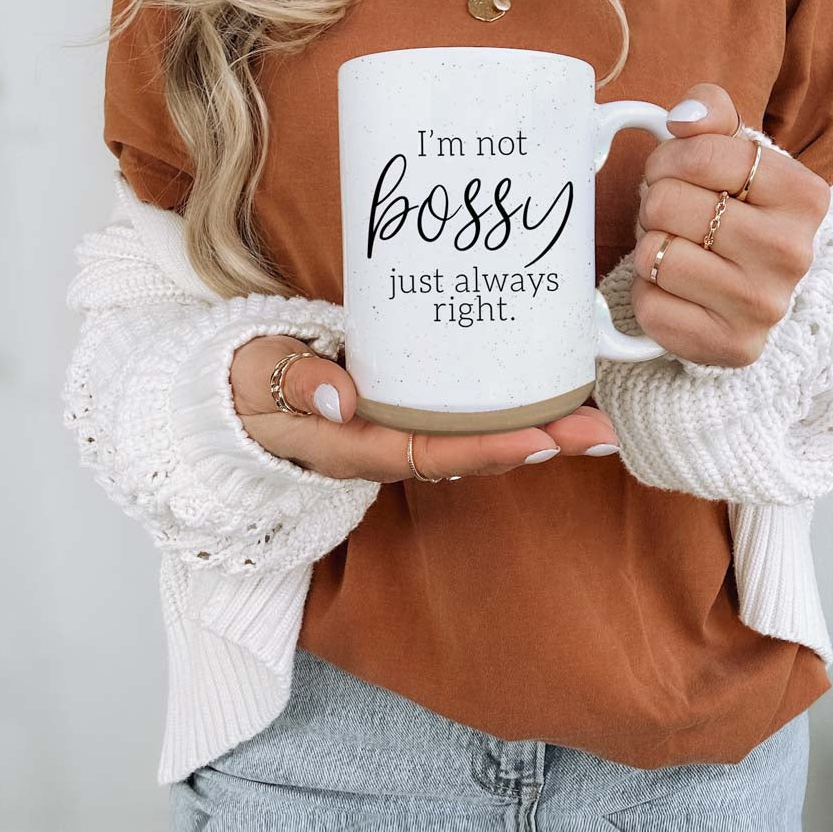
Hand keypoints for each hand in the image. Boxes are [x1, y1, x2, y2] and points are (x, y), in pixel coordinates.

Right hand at [230, 335, 620, 482]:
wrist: (231, 393)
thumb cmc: (244, 384)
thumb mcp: (255, 378)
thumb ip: (295, 384)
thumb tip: (341, 396)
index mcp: (351, 446)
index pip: (430, 452)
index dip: (488, 448)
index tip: (544, 439)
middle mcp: (384, 447)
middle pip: (470, 453)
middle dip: (538, 444)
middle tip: (601, 432)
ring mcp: (395, 431)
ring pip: (473, 439)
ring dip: (534, 431)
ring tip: (592, 418)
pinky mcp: (401, 410)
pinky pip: (460, 419)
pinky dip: (506, 412)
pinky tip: (543, 397)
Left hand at [632, 83, 830, 367]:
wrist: (755, 296)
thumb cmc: (737, 216)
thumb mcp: (736, 155)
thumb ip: (712, 114)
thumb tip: (685, 115)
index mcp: (804, 195)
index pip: (702, 153)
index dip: (670, 158)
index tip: (675, 172)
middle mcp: (792, 253)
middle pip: (666, 203)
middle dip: (655, 205)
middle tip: (674, 218)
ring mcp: (764, 306)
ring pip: (654, 255)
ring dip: (651, 249)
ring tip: (677, 252)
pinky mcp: (731, 347)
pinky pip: (650, 307)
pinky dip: (649, 295)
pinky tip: (677, 292)